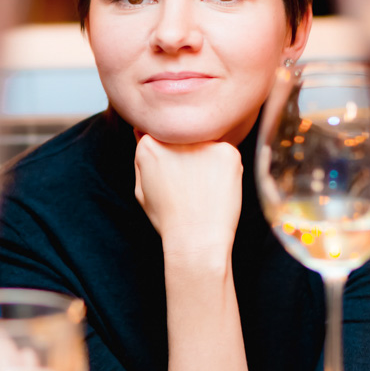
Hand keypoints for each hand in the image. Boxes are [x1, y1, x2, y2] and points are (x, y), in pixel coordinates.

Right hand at [133, 135, 242, 256]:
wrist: (196, 240)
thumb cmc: (168, 219)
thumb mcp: (141, 189)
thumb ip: (141, 157)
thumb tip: (142, 131)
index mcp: (150, 144)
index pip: (162, 136)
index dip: (170, 157)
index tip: (173, 176)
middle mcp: (175, 138)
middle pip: (185, 137)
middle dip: (188, 155)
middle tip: (190, 186)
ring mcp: (203, 143)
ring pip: (206, 145)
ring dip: (207, 161)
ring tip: (203, 190)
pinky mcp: (228, 152)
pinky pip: (226, 154)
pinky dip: (225, 170)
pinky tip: (217, 190)